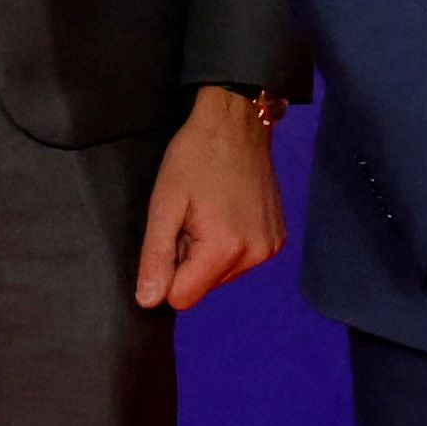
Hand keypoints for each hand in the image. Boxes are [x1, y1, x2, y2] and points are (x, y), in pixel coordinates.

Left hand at [138, 91, 291, 309]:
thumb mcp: (164, 205)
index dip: (168, 273)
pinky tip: (226, 212)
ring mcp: (270, 248)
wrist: (237, 124)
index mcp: (224, 250)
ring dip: (207, 252)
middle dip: (189, 259)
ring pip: (221, 274)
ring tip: (208, 212)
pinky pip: (241, 259)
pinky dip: (228, 244)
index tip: (174, 234)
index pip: (183, 297)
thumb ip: (156, 256)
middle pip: (203, 286)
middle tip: (191, 218)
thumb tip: (148, 301)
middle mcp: (254, 256)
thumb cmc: (194, 158)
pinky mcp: (277, 239)